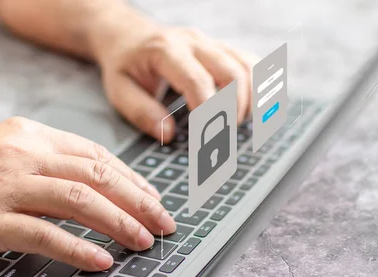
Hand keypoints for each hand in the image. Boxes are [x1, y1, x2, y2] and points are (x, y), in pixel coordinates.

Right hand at [0, 117, 175, 270]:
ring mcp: (3, 185)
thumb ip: (45, 162)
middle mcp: (20, 154)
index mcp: (27, 135)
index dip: (131, 179)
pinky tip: (101, 260)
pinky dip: (78, 248)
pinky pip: (44, 233)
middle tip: (164, 222)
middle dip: (138, 200)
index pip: (95, 154)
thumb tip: (95, 187)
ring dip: (119, 222)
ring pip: (79, 199)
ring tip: (144, 241)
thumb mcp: (0, 153)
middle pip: (96, 174)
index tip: (153, 199)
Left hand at [89, 10, 255, 142]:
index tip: (208, 139)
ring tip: (236, 124)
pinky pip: (251, 63)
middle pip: (232, 73)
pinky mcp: (222, 48)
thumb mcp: (119, 90)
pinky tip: (252, 109)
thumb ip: (141, 112)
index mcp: (166, 50)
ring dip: (250, 100)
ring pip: (248, 67)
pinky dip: (258, 87)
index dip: (208, 113)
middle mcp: (194, 42)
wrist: (127, 34)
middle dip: (234, 110)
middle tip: (224, 136)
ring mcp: (211, 43)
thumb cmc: (124, 64)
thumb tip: (168, 134)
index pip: (197, 82)